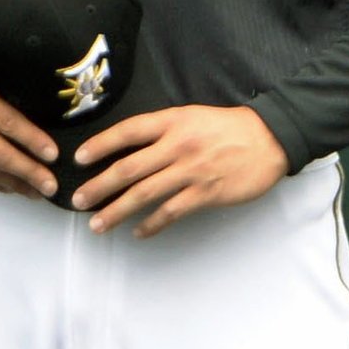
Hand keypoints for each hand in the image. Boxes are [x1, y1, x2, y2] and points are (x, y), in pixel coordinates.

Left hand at [71, 104, 287, 238]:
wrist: (270, 139)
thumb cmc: (230, 127)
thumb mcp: (193, 116)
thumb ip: (165, 130)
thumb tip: (131, 149)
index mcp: (173, 122)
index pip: (128, 132)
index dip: (100, 145)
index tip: (79, 158)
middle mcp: (178, 146)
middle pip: (129, 168)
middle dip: (99, 187)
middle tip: (78, 201)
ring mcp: (192, 171)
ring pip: (144, 194)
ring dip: (117, 211)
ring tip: (98, 224)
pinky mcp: (206, 193)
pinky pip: (171, 212)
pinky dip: (151, 224)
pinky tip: (138, 232)